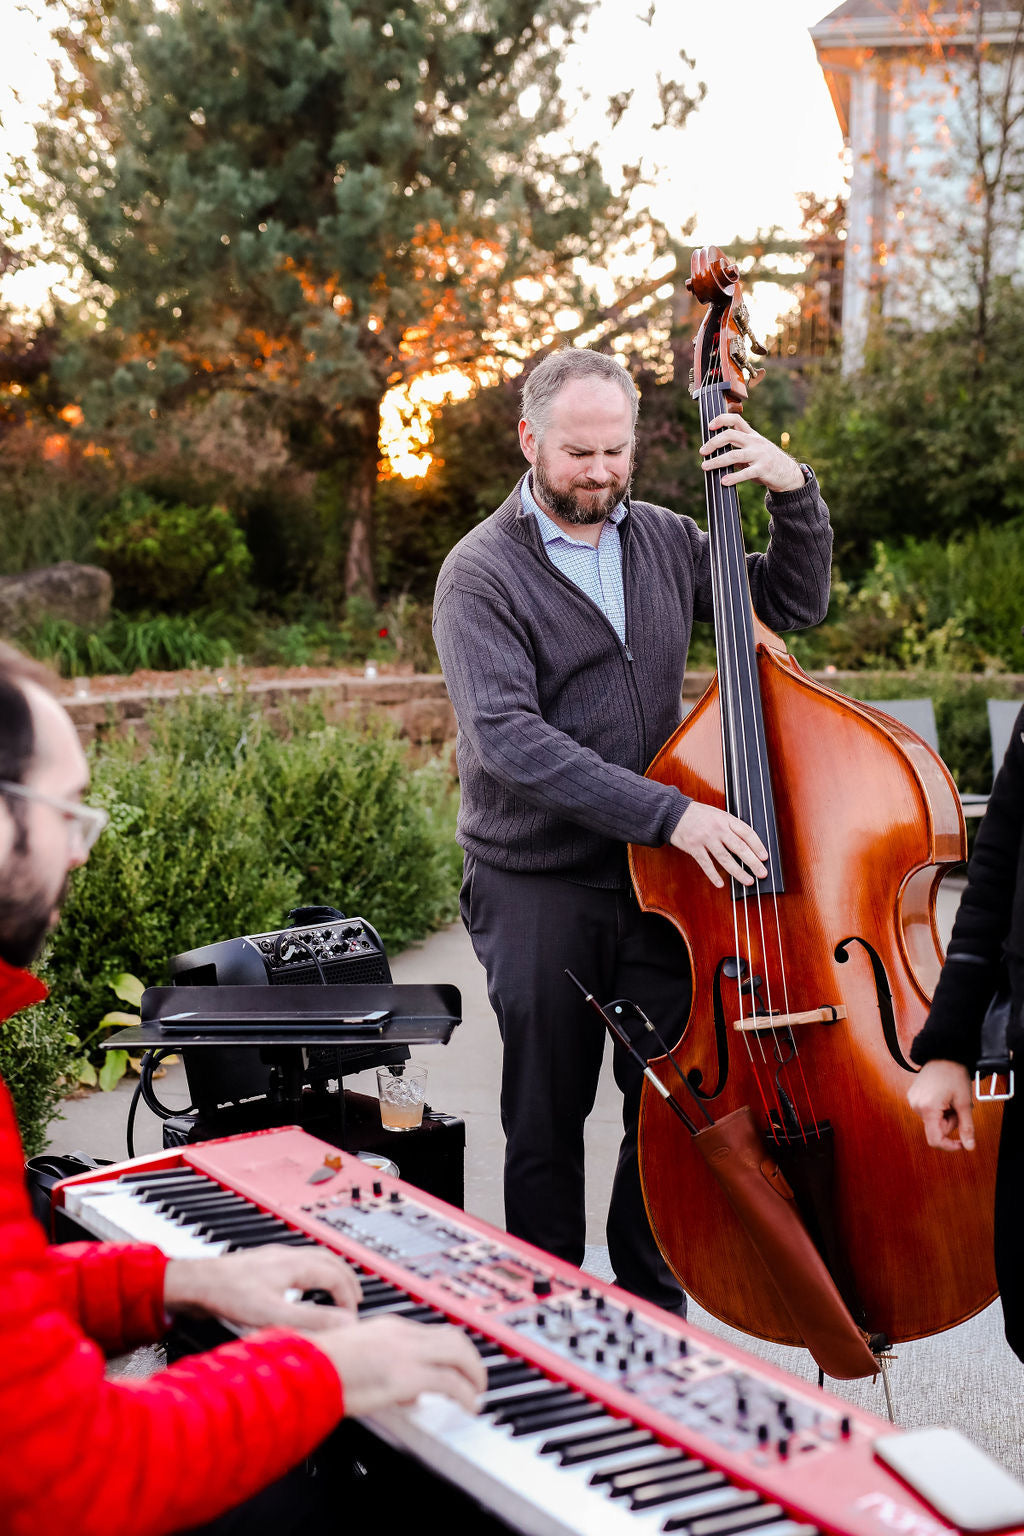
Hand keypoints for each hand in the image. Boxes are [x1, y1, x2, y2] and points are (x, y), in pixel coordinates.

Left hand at [164, 1243, 361, 1330]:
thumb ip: (311, 1320)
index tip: (351, 1318)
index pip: (335, 1276)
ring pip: (313, 1259)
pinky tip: (300, 1289)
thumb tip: (344, 1324)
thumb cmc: (229, 1295)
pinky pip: (298, 1263)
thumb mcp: (274, 1314)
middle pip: (329, 1260)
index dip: (348, 1298)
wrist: (196, 1283)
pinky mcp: (262, 1264)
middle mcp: (287, 1255)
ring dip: (330, 1274)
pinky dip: (311, 1274)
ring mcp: (274, 1257)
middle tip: (356, 1298)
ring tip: (335, 1290)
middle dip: (346, 1279)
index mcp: (295, 1264)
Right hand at [311, 1316, 486, 1415]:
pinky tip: (468, 1405)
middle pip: (454, 1336)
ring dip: (474, 1373)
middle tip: (478, 1378)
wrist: (307, 1370)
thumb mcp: (361, 1361)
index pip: (433, 1332)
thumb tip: (410, 1392)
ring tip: (477, 1392)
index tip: (459, 1365)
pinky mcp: (407, 1375)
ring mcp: (406, 1353)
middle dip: (472, 1357)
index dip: (452, 1349)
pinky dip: (466, 1393)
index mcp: (390, 1327)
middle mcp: (403, 1334)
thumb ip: (387, 1369)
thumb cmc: (322, 1369)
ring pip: (458, 1352)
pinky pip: (450, 1381)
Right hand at [670, 802, 767, 888]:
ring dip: (738, 872)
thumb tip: (747, 843)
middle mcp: (717, 829)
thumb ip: (731, 826)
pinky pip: (706, 864)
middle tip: (762, 873)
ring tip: (748, 881)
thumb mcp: (718, 814)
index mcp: (726, 819)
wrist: (673, 812)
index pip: (746, 833)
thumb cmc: (697, 814)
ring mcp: (705, 838)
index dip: (757, 846)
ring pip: (725, 858)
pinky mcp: (694, 847)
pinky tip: (721, 884)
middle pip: (739, 847)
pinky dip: (713, 875)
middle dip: (753, 862)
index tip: (764, 857)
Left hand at [700, 414, 804, 493]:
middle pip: (730, 435)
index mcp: (752, 435)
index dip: (721, 420)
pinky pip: (746, 473)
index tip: (709, 427)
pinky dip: (733, 478)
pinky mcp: (763, 469)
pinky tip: (724, 481)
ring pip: (733, 455)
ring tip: (705, 466)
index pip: (736, 420)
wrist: (788, 474)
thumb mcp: (754, 450)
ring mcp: (759, 455)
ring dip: (717, 461)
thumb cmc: (766, 462)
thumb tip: (715, 452)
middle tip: (702, 452)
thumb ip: (738, 449)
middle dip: (713, 443)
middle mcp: (755, 442)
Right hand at [907, 1059, 976, 1151]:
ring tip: (950, 1099)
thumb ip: (967, 1127)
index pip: (935, 1140)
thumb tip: (969, 1147)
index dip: (949, 1146)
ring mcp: (912, 1101)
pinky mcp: (913, 1096)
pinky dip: (937, 1109)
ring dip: (944, 1115)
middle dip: (950, 1122)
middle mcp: (916, 1106)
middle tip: (958, 1106)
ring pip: (933, 1121)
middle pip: (936, 1129)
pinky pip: (927, 1112)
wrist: (943, 1054)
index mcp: (928, 1108)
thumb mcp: (964, 1103)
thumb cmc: (955, 1075)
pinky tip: (942, 1096)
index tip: (961, 1144)